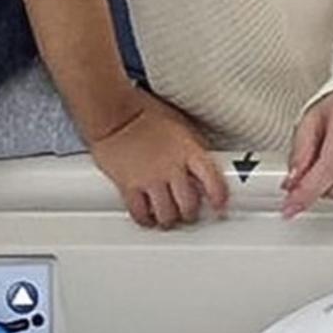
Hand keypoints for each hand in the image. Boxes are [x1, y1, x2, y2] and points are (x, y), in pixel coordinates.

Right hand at [91, 90, 228, 229]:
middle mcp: (171, 168)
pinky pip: (140, 214)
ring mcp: (150, 179)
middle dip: (190, 213)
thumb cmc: (145, 114)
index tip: (219, 205)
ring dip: (169, 219)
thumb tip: (205, 163)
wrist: (113, 112)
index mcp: (189, 150)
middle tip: (187, 211)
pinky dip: (146, 219)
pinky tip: (148, 216)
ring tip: (168, 216)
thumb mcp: (180, 124)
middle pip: (189, 205)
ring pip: (166, 215)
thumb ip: (193, 148)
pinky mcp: (128, 186)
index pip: (213, 181)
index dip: (219, 198)